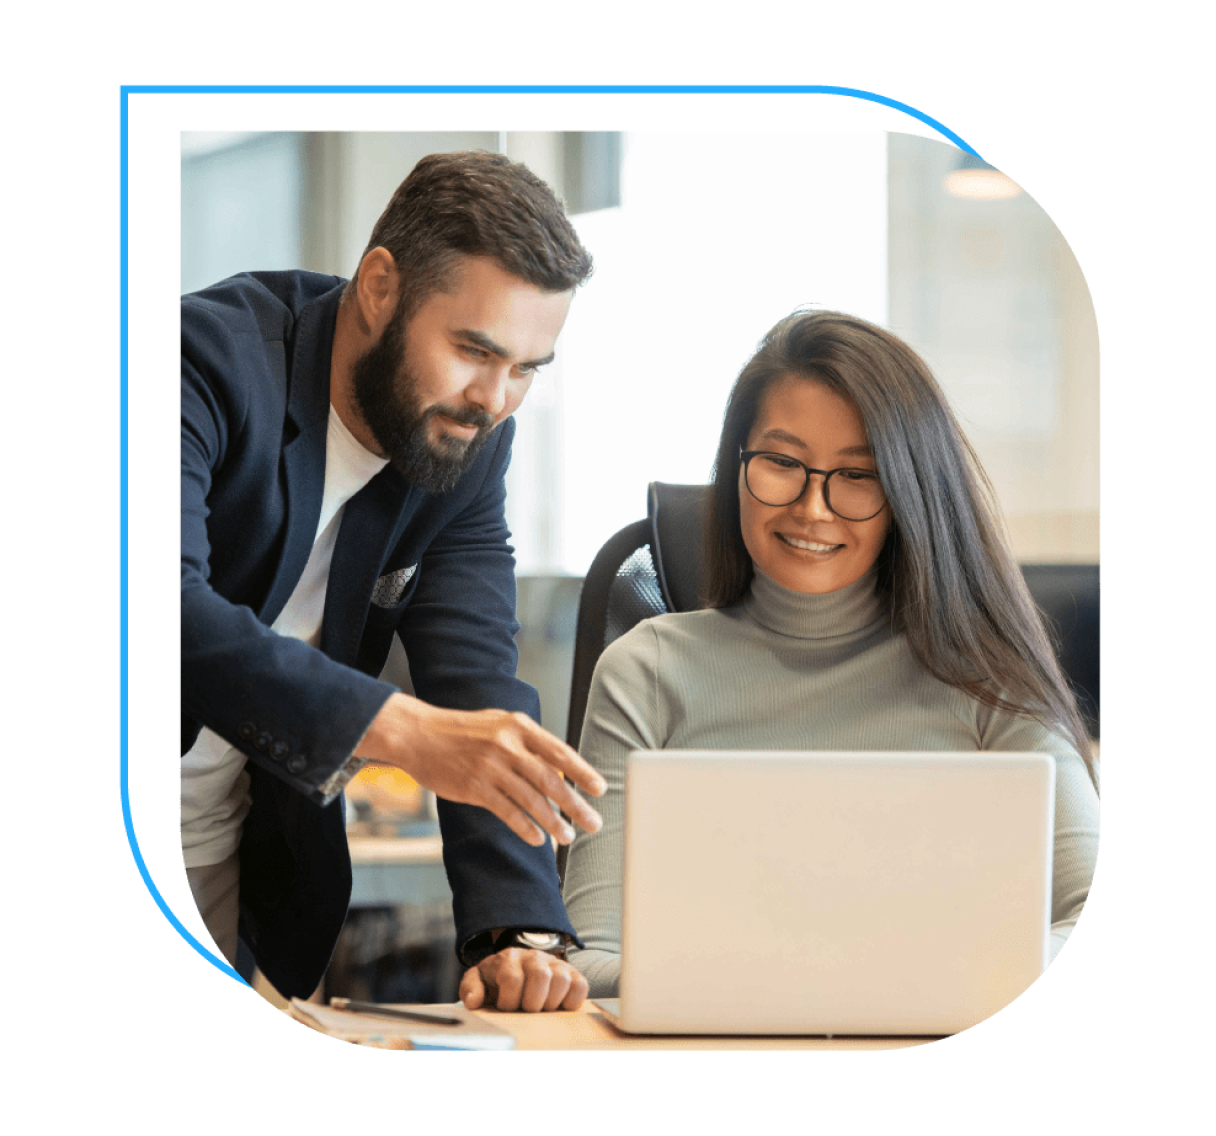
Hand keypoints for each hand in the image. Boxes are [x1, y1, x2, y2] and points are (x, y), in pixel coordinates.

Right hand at [355, 694, 605, 847]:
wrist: (419, 734)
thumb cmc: (463, 730)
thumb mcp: (500, 724)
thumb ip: (529, 744)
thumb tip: (559, 771)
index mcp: (519, 726)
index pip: (559, 752)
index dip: (582, 772)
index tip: (599, 789)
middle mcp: (507, 745)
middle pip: (550, 780)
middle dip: (575, 805)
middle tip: (594, 822)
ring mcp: (490, 767)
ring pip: (531, 800)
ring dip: (553, 821)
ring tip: (568, 836)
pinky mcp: (474, 787)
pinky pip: (507, 812)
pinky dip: (525, 827)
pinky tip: (538, 839)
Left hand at [459, 948, 589, 1012]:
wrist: (519, 966)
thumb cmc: (498, 980)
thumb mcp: (479, 981)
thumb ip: (471, 988)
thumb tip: (473, 1002)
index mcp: (509, 959)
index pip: (513, 979)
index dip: (509, 1001)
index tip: (506, 1008)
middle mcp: (534, 957)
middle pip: (540, 976)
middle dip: (532, 1002)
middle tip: (526, 1009)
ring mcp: (555, 964)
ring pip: (562, 979)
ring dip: (551, 1002)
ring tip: (541, 1009)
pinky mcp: (573, 974)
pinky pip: (581, 986)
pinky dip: (572, 1001)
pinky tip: (558, 1006)